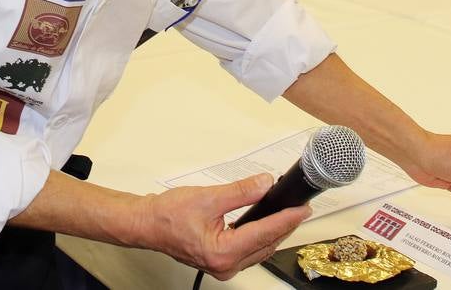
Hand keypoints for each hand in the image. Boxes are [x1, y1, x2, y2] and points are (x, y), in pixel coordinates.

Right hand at [141, 174, 310, 279]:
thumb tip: (264, 184)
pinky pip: (249, 251)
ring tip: (289, 215)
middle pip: (265, 245)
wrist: (148, 223)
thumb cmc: (169, 214)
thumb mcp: (209, 197)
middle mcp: (225, 266)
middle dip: (284, 226)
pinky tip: (266, 224)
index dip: (286, 219)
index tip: (302, 209)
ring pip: (259, 250)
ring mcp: (223, 266)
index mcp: (222, 253)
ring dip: (274, 232)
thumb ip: (240, 191)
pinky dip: (260, 236)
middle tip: (301, 209)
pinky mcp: (220, 261)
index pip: (264, 233)